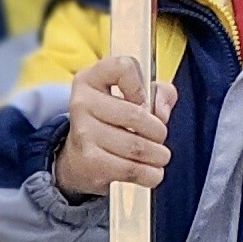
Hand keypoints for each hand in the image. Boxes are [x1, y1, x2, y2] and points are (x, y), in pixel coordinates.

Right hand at [51, 51, 174, 200]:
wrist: (80, 160)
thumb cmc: (112, 122)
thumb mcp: (132, 98)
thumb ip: (157, 93)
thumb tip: (162, 111)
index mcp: (91, 79)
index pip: (124, 67)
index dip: (142, 86)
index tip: (144, 102)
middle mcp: (82, 103)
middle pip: (137, 114)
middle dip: (158, 131)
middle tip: (158, 138)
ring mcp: (83, 133)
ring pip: (138, 146)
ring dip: (158, 155)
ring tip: (159, 156)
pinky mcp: (90, 163)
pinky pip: (132, 169)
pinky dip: (150, 174)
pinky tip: (152, 172)